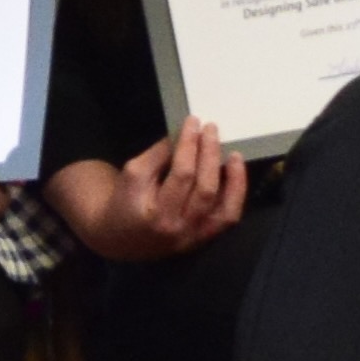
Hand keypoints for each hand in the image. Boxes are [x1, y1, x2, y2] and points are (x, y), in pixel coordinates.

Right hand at [46, 123, 247, 263]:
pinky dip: (236, 194)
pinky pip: (228, 218)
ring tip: (233, 153)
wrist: (123, 237)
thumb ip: (159, 155)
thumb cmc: (126, 201)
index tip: (193, 122)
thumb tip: (186, 135)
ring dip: (233, 178)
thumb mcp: (133, 173)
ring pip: (224, 209)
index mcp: (156, 215)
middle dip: (210, 155)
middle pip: (205, 190)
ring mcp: (195, 238)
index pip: (181, 175)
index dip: (190, 145)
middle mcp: (179, 230)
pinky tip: (235, 172)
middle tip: (211, 129)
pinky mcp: (205, 238)